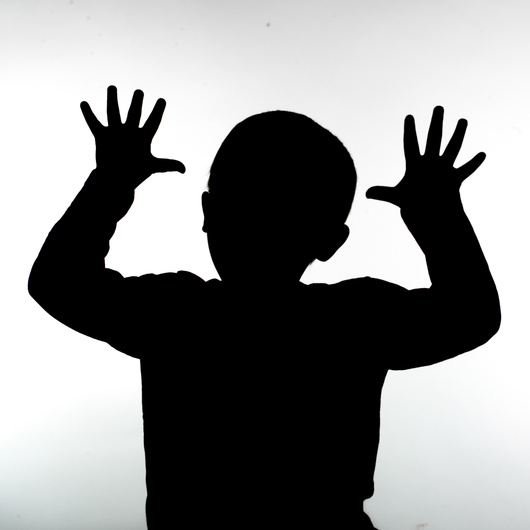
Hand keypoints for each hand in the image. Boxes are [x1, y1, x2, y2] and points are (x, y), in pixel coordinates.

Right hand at [81, 86, 184, 187]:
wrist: (116, 181)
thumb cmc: (135, 174)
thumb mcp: (153, 167)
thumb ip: (168, 164)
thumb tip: (185, 170)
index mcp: (144, 138)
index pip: (153, 122)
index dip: (158, 111)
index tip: (162, 100)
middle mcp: (130, 132)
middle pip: (134, 114)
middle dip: (137, 102)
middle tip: (139, 92)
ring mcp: (116, 133)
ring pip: (114, 113)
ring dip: (112, 100)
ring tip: (112, 87)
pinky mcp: (102, 137)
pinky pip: (94, 123)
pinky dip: (88, 114)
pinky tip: (84, 103)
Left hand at [366, 106, 485, 210]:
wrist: (427, 215)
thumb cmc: (411, 204)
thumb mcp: (397, 197)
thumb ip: (383, 193)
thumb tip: (365, 193)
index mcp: (414, 166)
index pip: (410, 144)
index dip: (410, 131)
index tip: (408, 116)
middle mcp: (430, 164)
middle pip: (433, 139)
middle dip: (435, 123)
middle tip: (438, 107)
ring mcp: (443, 170)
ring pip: (452, 148)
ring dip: (458, 135)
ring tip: (463, 120)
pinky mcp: (454, 180)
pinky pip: (466, 169)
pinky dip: (474, 163)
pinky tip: (482, 153)